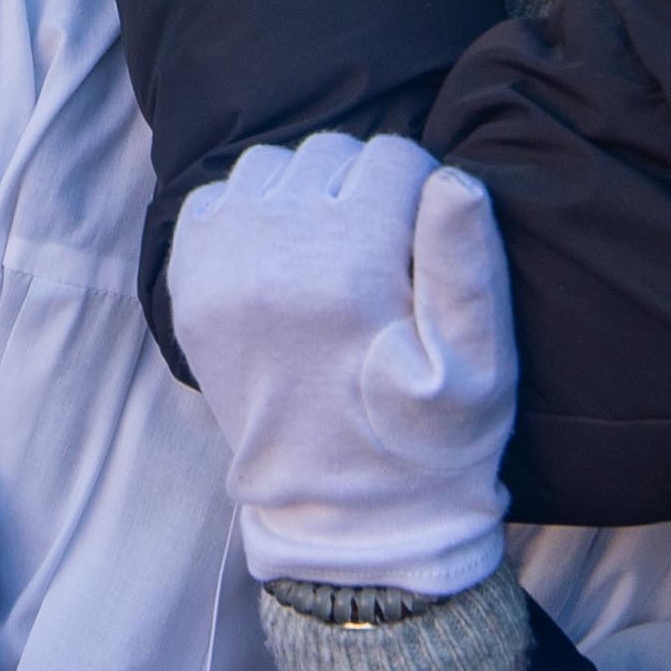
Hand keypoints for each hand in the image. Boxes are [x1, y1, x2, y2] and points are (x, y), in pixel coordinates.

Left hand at [164, 129, 517, 600]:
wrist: (347, 518)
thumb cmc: (430, 444)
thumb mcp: (479, 365)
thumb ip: (467, 263)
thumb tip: (452, 176)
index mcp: (347, 268)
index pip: (393, 156)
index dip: (422, 193)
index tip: (425, 248)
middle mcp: (270, 257)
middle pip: (330, 152)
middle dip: (364, 190)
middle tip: (383, 259)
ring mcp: (219, 272)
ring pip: (270, 165)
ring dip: (306, 193)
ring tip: (334, 256)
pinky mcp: (190, 291)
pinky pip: (214, 200)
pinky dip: (248, 213)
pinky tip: (282, 262)